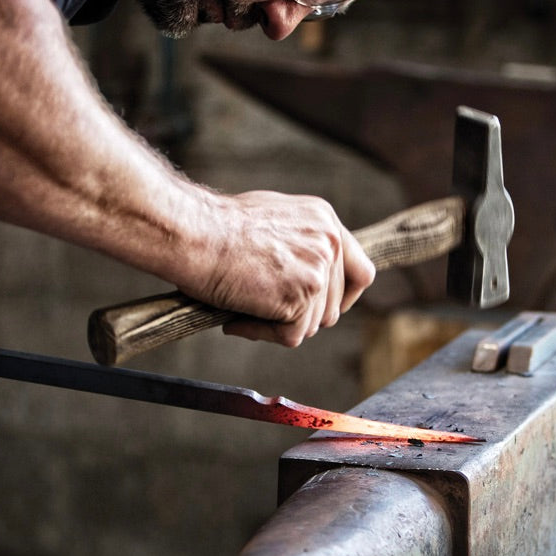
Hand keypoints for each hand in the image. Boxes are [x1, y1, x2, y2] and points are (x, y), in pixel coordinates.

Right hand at [180, 191, 374, 346]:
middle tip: (262, 311)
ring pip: (311, 324)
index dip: (343, 297)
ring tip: (242, 309)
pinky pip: (291, 336)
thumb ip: (300, 241)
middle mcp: (329, 243)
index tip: (321, 308)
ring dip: (277, 325)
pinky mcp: (301, 296)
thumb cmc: (217, 228)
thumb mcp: (273, 219)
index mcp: (325, 221)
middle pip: (333, 307)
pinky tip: (236, 320)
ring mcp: (318, 270)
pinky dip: (261, 335)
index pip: (360, 271)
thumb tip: (306, 273)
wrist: (195, 235)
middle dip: (300, 317)